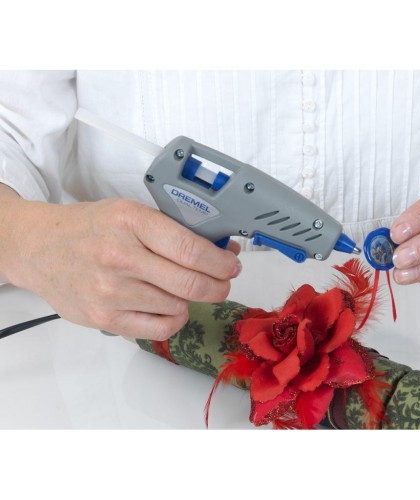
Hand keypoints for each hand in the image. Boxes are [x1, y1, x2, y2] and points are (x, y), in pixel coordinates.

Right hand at [0, 198, 240, 338]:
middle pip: (190, 283)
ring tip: (181, 288)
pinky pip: (160, 329)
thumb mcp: (130, 213)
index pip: (191, 249)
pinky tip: (170, 307)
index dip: (221, 262)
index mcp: (131, 222)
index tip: (231, 265)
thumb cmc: (89, 228)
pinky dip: (175, 319)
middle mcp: (120, 256)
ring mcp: (111, 291)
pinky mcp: (105, 318)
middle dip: (218, 286)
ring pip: (178, 307)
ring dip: (190, 300)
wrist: (39, 248)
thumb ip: (173, 231)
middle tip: (222, 282)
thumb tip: (220, 248)